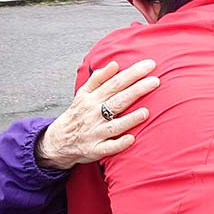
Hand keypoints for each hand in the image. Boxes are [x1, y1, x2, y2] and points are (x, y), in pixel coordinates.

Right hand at [36, 59, 159, 169]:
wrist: (58, 141)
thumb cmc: (77, 115)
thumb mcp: (82, 94)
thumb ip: (98, 79)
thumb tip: (114, 64)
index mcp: (92, 99)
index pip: (115, 83)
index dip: (132, 74)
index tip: (150, 65)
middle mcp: (94, 114)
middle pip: (117, 100)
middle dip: (137, 90)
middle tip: (155, 81)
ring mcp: (96, 132)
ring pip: (114, 125)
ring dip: (130, 119)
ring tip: (146, 112)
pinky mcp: (96, 149)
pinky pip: (109, 147)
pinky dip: (119, 143)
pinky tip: (131, 139)